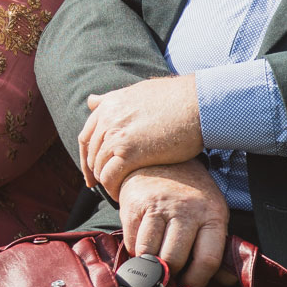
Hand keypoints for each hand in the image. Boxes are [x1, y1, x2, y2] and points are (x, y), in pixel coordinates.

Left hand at [78, 75, 202, 197]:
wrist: (199, 103)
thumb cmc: (178, 97)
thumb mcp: (139, 91)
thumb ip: (113, 99)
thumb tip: (92, 101)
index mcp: (110, 104)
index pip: (87, 136)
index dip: (87, 156)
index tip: (92, 171)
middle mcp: (108, 119)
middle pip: (91, 153)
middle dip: (95, 172)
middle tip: (102, 186)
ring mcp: (117, 135)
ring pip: (99, 167)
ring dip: (106, 182)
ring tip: (117, 191)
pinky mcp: (130, 152)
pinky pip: (110, 177)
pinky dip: (112, 188)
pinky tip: (122, 194)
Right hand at [118, 159, 227, 286]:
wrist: (163, 159)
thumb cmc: (191, 195)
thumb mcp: (212, 215)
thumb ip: (219, 249)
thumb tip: (226, 280)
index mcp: (212, 214)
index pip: (207, 259)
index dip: (197, 280)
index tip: (189, 283)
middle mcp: (186, 209)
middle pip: (174, 260)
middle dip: (170, 274)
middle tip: (170, 273)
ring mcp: (158, 206)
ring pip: (149, 254)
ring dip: (150, 265)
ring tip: (156, 260)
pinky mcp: (134, 205)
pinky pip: (131, 243)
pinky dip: (135, 252)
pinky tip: (144, 244)